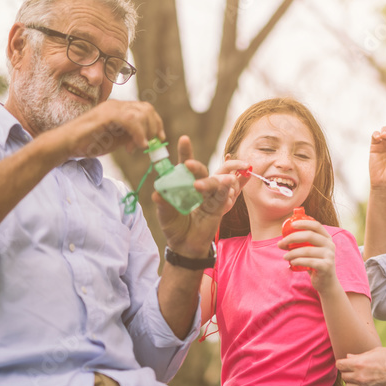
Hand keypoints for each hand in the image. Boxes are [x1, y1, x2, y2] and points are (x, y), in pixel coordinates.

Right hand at [52, 100, 163, 158]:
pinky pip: (130, 120)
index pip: (145, 109)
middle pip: (147, 108)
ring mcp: (111, 108)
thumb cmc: (88, 143)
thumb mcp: (115, 140)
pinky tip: (138, 145)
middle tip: (150, 144)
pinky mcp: (106, 114)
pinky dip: (139, 133)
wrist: (66, 144)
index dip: (156, 123)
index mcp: (119, 109)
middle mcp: (117, 105)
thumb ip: (130, 137)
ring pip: (141, 112)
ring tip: (141, 147)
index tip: (159, 139)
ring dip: (146, 131)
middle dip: (154, 127)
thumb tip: (147, 140)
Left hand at [154, 136, 246, 258]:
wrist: (185, 246)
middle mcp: (198, 187)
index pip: (185, 166)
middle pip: (201, 172)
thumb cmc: (174, 227)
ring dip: (210, 181)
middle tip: (187, 164)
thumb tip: (156, 193)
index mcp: (183, 185)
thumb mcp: (165, 215)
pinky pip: (223, 196)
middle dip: (195, 166)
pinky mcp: (218, 207)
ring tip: (201, 184)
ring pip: (214, 183)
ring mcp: (209, 196)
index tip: (184, 139)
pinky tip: (228, 183)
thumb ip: (163, 204)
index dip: (185, 152)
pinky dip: (225, 189)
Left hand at [278, 218, 337, 290]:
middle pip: (310, 235)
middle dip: (293, 238)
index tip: (292, 225)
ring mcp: (329, 256)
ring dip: (292, 253)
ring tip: (285, 256)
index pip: (316, 225)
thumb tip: (281, 242)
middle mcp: (330, 245)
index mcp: (327, 238)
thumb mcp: (310, 252)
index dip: (304, 223)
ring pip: (307, 250)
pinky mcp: (326, 266)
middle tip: (282, 243)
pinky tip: (292, 263)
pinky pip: (309, 261)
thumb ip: (300, 246)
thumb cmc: (315, 264)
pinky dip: (298, 261)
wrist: (326, 282)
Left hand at [336, 347, 385, 385]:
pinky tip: (365, 383)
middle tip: (355, 368)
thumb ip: (360, 356)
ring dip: (352, 381)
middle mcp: (360, 377)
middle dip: (347, 371)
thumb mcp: (376, 352)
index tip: (347, 362)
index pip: (340, 365)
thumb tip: (349, 357)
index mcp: (360, 363)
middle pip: (343, 376)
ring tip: (361, 376)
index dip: (342, 362)